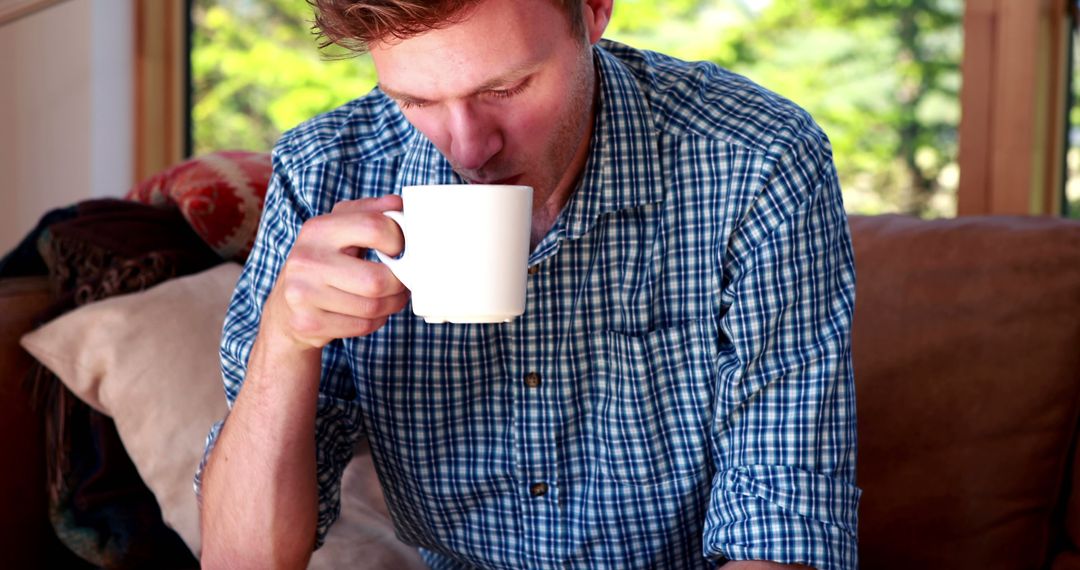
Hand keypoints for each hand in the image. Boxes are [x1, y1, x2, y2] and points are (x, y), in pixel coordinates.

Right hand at [262, 194, 410, 349]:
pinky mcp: (308, 323)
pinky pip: (363, 325)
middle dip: (400, 282)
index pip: (373, 227)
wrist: (285, 308)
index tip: (401, 248)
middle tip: (403, 280)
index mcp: (317, 229)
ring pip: (373, 306)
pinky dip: (377, 320)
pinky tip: (372, 311)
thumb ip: (370, 212)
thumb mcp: (339, 229)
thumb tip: (399, 204)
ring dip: (393, 303)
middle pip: (377, 279)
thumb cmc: (322, 263)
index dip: (398, 239)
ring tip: (392, 296)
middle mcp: (306, 260)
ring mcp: (304, 294)